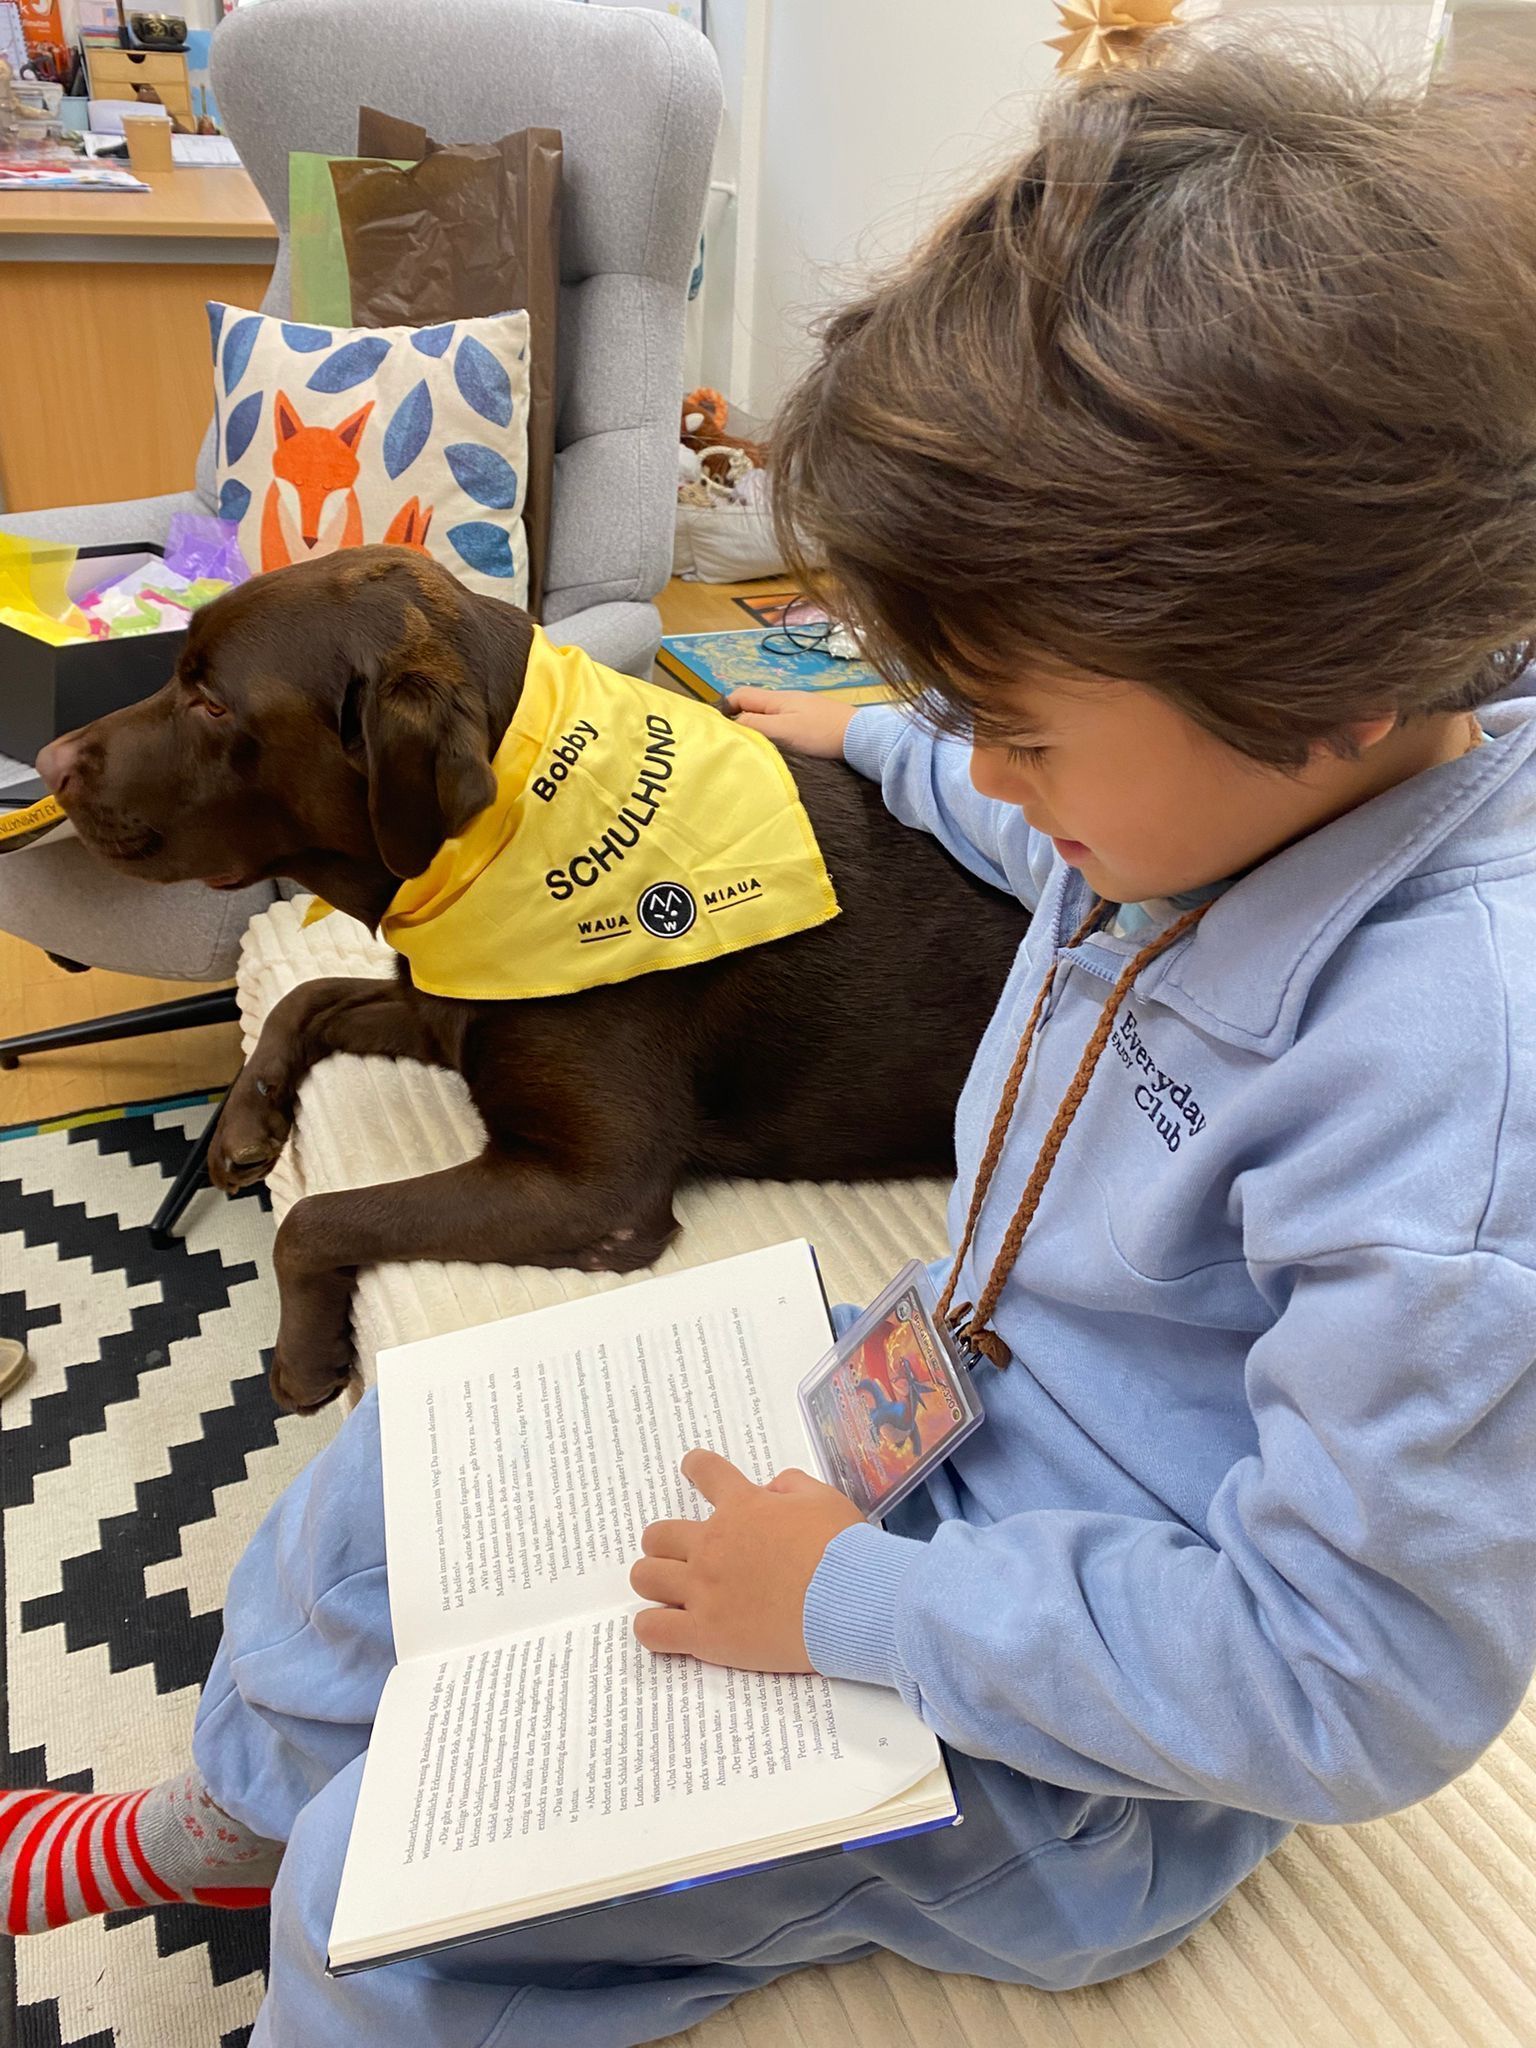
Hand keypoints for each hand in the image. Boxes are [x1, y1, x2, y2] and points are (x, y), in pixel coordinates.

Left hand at [631, 1449, 863, 1670]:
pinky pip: (652, 1629)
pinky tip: (665, 1628)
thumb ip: (792, 1486)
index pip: (707, 1472)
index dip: (697, 1467)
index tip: (693, 1467)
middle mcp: (713, 1544)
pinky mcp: (705, 1633)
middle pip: (658, 1535)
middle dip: (665, 1542)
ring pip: (646, 1577)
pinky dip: (652, 1627)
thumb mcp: (823, 1499)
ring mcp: (704, 1589)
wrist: (849, 1601)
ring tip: (669, 1591)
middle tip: (682, 1554)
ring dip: (655, 1580)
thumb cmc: (842, 1550)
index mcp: (743, 1507)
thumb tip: (773, 1489)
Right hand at [727, 688, 857, 759]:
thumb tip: (732, 725)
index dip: (725, 709)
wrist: (861, 738)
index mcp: (775, 699)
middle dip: (740, 723)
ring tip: (755, 753)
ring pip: (769, 718)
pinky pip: (785, 727)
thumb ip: (755, 725)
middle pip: (753, 707)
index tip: (719, 732)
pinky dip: (776, 737)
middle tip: (735, 746)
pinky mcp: (813, 724)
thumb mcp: (782, 730)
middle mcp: (786, 701)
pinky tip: (780, 752)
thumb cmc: (820, 733)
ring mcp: (801, 711)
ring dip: (759, 732)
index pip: (739, 695)